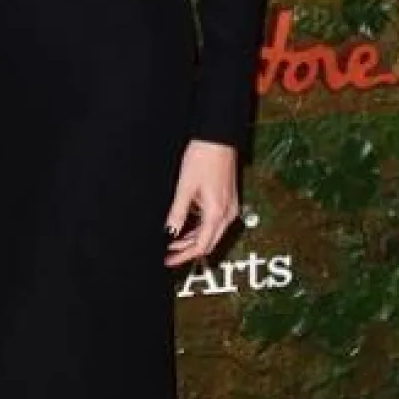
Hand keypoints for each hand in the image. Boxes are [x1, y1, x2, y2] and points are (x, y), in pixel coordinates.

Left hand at [164, 139, 239, 266]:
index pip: (201, 246)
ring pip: (212, 233)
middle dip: (188, 251)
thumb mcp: (185, 188)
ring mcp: (230, 207)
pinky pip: (215, 222)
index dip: (183, 256)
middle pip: (208, 243)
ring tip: (173, 240)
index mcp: (217, 213)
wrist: (219, 137)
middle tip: (168, 254)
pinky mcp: (228, 200)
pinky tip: (186, 225)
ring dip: (193, 239)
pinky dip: (200, 228)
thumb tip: (169, 233)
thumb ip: (178, 213)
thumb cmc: (203, 158)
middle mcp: (227, 214)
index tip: (168, 260)